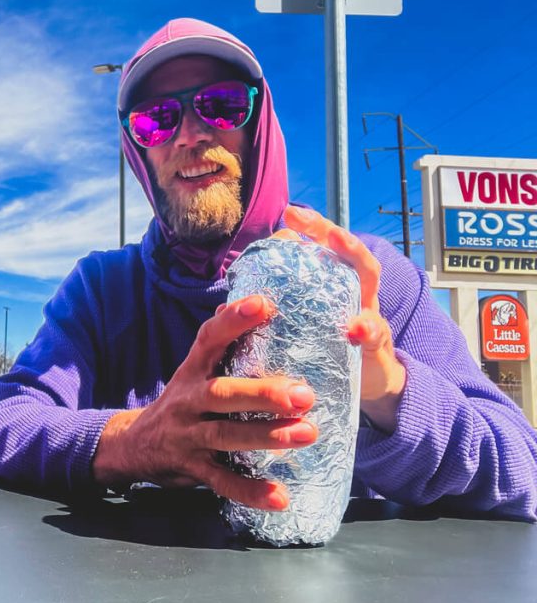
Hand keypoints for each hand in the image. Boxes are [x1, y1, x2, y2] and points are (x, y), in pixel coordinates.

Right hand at [91, 295, 318, 510]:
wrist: (131, 447)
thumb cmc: (179, 404)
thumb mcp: (191, 372)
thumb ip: (216, 346)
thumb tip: (242, 302)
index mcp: (191, 372)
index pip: (208, 339)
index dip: (233, 322)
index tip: (263, 304)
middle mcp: (187, 401)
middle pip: (222, 394)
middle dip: (262, 394)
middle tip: (304, 394)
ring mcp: (187, 437)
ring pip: (225, 436)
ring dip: (266, 436)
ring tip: (307, 433)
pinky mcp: (192, 469)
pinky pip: (222, 482)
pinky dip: (250, 491)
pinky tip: (280, 497)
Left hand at [280, 206, 405, 431]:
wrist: (367, 387)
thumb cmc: (326, 353)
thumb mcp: (301, 330)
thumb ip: (274, 314)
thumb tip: (226, 303)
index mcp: (332, 290)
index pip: (322, 251)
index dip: (310, 230)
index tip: (290, 214)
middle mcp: (354, 293)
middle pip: (344, 251)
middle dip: (330, 230)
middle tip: (307, 216)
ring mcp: (369, 313)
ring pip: (367, 277)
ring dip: (353, 255)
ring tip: (338, 239)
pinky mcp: (377, 346)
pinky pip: (374, 334)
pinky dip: (365, 329)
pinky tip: (353, 329)